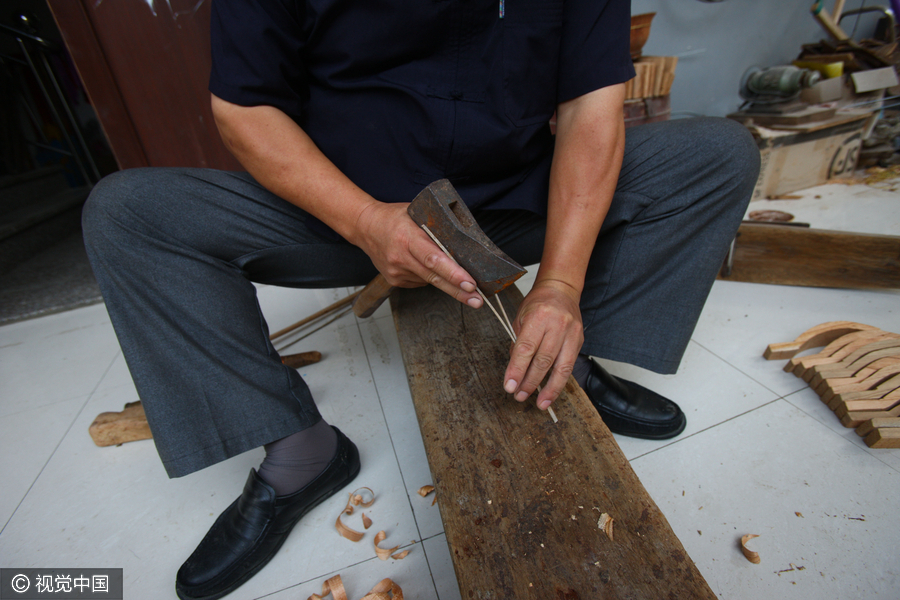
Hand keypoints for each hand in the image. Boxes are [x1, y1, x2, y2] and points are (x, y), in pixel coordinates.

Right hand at [354, 201, 482, 306]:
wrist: (365, 226)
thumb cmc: (394, 217)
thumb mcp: (416, 214)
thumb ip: (437, 228)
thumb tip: (465, 243)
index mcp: (407, 238)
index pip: (434, 259)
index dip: (453, 273)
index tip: (470, 283)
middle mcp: (400, 257)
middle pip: (435, 278)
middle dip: (459, 291)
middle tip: (477, 300)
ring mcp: (396, 272)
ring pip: (430, 281)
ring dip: (448, 284)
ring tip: (463, 284)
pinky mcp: (395, 280)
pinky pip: (421, 281)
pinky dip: (430, 277)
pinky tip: (427, 267)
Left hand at [503, 280, 583, 409]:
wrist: (561, 289)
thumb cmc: (538, 303)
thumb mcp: (520, 318)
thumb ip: (518, 343)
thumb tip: (515, 370)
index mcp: (538, 316)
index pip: (525, 348)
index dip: (517, 370)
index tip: (509, 386)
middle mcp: (557, 325)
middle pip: (543, 360)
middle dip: (530, 382)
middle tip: (520, 396)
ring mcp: (571, 333)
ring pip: (561, 367)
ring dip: (549, 388)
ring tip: (540, 403)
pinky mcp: (579, 341)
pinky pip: (569, 365)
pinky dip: (560, 381)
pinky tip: (552, 392)